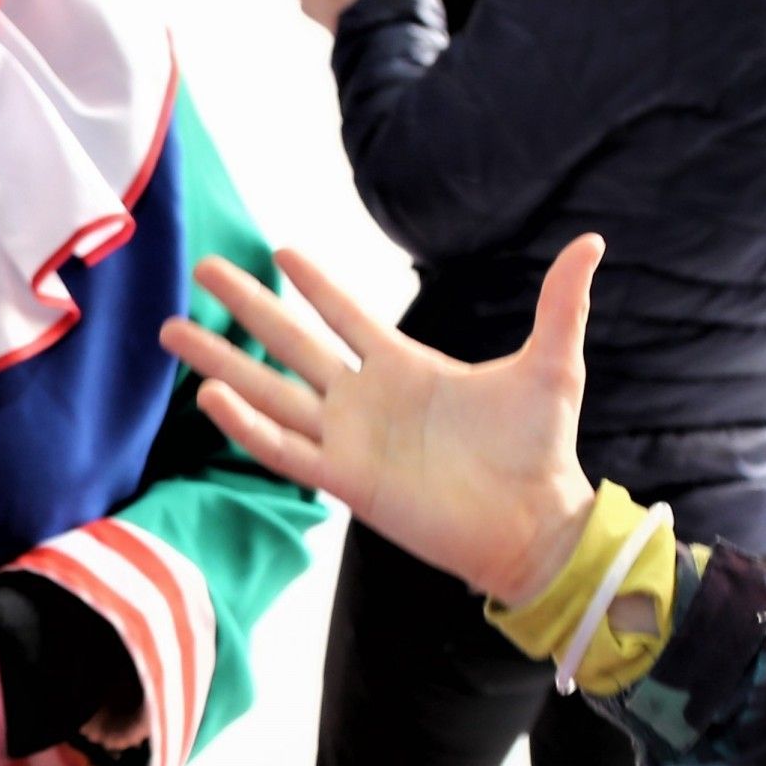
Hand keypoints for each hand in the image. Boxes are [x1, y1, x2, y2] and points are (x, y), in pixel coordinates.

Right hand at [160, 237, 601, 605]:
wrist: (535, 523)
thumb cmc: (539, 451)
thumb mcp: (551, 367)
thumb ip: (559, 304)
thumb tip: (593, 241)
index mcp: (403, 367)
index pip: (345, 316)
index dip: (314, 284)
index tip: (278, 251)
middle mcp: (365, 398)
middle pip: (289, 342)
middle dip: (245, 306)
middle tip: (203, 268)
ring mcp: (349, 438)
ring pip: (269, 390)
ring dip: (221, 361)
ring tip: (173, 331)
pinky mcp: (345, 479)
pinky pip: (284, 448)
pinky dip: (245, 425)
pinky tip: (210, 397)